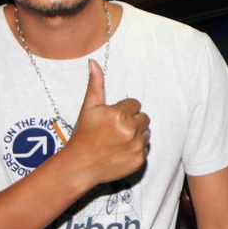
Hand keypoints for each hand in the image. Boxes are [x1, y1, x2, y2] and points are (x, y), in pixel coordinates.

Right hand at [65, 59, 149, 187]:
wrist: (80, 166)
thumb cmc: (83, 135)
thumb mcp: (88, 108)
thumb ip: (95, 84)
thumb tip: (93, 62)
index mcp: (119, 114)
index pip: (135, 104)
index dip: (123, 111)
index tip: (111, 120)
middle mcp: (130, 129)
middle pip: (144, 118)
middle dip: (132, 121)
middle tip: (115, 130)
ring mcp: (136, 146)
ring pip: (146, 133)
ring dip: (136, 135)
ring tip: (117, 141)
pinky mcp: (140, 160)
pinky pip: (146, 148)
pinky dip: (137, 149)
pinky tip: (121, 152)